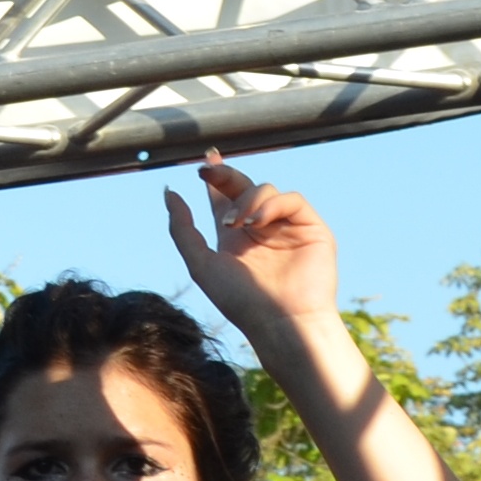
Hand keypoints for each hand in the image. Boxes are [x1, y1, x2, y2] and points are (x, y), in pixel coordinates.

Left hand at [167, 155, 339, 345]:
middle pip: (242, 186)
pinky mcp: (311, 229)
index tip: (206, 158)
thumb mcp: (201, 264)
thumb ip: (182, 229)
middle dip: (225, 175)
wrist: (280, 322)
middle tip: (208, 170)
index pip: (223, 198)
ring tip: (237, 223)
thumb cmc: (240, 301)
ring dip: (246, 199)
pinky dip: (272, 204)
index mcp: (234, 237)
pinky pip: (292, 200)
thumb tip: (169, 192)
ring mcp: (286, 228)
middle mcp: (260, 229)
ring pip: (265, 189)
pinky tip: (257, 221)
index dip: (216, 176)